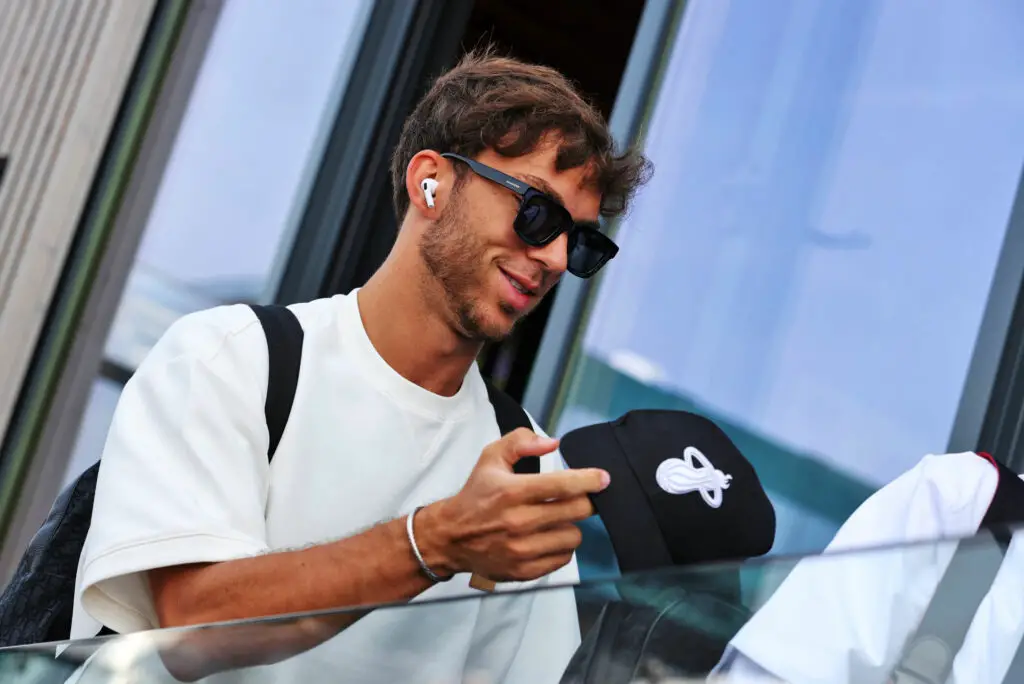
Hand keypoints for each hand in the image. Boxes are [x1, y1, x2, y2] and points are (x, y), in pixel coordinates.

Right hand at [418, 428, 609, 582]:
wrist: (450, 536)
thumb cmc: (475, 495)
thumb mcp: (490, 457)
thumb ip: (521, 442)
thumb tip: (553, 444)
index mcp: (512, 491)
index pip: (563, 485)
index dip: (589, 480)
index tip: (603, 479)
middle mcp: (519, 521)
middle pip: (577, 511)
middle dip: (585, 501)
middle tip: (579, 498)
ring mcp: (522, 549)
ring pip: (573, 536)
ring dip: (570, 525)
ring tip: (557, 519)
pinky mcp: (524, 570)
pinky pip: (563, 558)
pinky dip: (561, 547)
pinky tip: (548, 537)